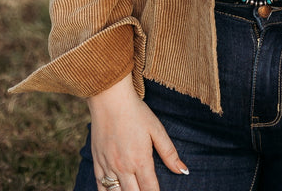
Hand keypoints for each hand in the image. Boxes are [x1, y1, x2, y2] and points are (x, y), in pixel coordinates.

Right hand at [87, 73, 188, 190]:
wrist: (110, 99)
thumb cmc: (136, 112)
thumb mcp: (156, 129)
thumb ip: (169, 153)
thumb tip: (184, 171)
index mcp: (140, 160)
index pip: (150, 190)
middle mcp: (123, 167)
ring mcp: (108, 166)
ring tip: (134, 190)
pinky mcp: (97, 162)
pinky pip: (100, 187)